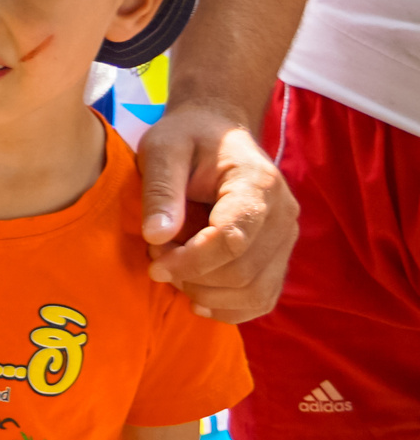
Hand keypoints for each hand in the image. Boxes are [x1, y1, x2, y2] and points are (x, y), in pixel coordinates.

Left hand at [138, 99, 298, 320]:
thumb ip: (160, 190)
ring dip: (208, 294)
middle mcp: (283, 215)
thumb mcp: (162, 149)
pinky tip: (196, 298)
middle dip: (193, 278)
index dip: (191, 261)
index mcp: (258, 184)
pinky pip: (263, 297)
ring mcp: (286, 239)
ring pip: (256, 292)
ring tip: (173, 272)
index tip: (154, 264)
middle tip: (156, 262)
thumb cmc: (187, 137)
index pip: (231, 239)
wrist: (217, 132)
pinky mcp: (279, 256)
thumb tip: (156, 237)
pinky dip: (229, 307)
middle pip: (243, 272)